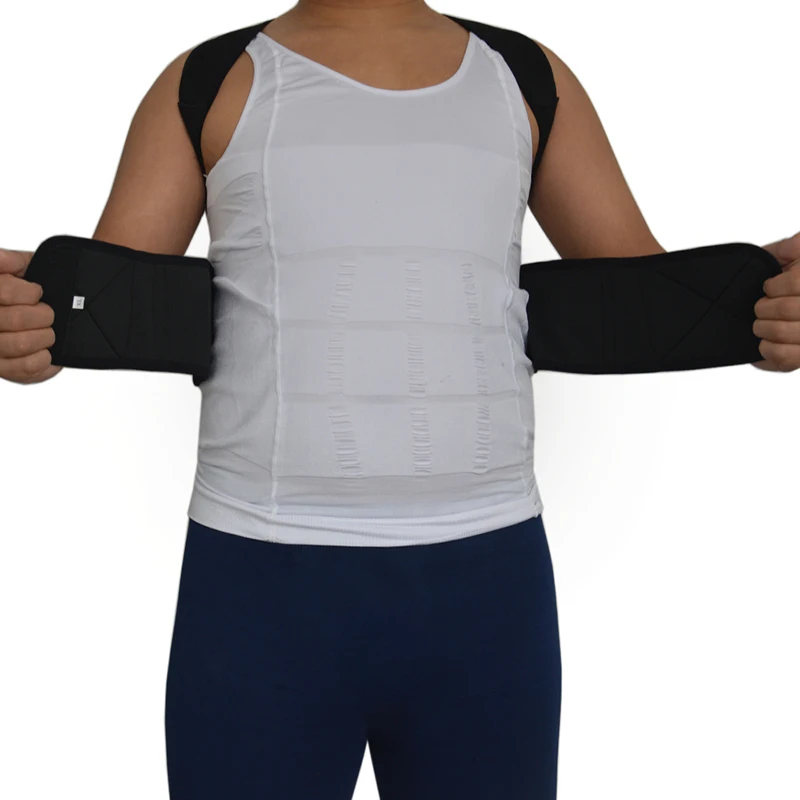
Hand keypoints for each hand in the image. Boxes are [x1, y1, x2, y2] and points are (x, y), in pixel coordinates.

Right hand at [0, 246, 61, 383]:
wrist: (19, 326)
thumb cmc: (14, 297)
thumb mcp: (15, 270)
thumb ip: (10, 261)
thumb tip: (8, 261)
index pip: (4, 291)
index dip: (28, 292)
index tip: (36, 292)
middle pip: (16, 318)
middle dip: (43, 315)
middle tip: (46, 314)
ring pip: (21, 344)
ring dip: (45, 336)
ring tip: (47, 332)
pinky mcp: (3, 370)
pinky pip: (25, 367)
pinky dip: (43, 358)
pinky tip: (43, 350)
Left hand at [752, 231, 799, 371]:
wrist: (793, 306)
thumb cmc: (796, 285)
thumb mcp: (797, 258)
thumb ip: (793, 247)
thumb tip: (792, 246)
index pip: (796, 282)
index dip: (775, 285)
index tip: (769, 286)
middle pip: (787, 309)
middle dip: (764, 306)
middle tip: (761, 306)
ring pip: (783, 333)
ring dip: (763, 327)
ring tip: (761, 323)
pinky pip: (784, 358)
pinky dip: (766, 349)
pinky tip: (765, 341)